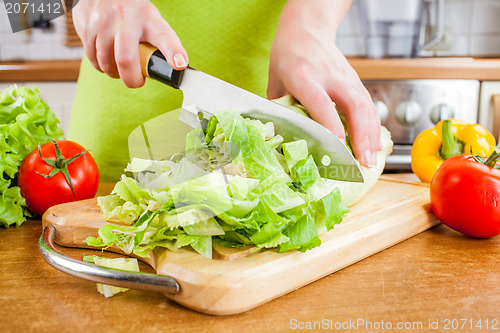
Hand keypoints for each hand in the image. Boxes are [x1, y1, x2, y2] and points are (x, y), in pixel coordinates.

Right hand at [73, 0, 187, 87]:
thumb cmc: (133, 14)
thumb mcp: (151, 21)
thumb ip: (162, 44)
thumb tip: (176, 68)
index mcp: (149, 18)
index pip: (164, 36)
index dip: (173, 52)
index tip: (179, 65)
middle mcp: (126, 18)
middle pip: (126, 59)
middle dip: (132, 79)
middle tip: (137, 80)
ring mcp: (103, 21)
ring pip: (106, 64)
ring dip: (115, 73)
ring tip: (120, 68)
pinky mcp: (86, 26)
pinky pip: (93, 59)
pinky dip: (101, 66)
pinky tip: (106, 58)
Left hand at [268, 0, 380, 166]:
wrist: (306, 29)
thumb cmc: (287, 57)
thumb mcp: (275, 83)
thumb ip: (279, 111)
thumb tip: (280, 141)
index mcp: (304, 76)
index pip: (320, 103)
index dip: (330, 127)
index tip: (337, 148)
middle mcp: (329, 76)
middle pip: (353, 105)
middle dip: (361, 136)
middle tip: (364, 161)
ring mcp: (346, 77)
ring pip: (365, 106)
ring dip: (371, 135)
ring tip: (371, 159)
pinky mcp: (355, 81)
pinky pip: (368, 105)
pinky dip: (373, 126)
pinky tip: (374, 143)